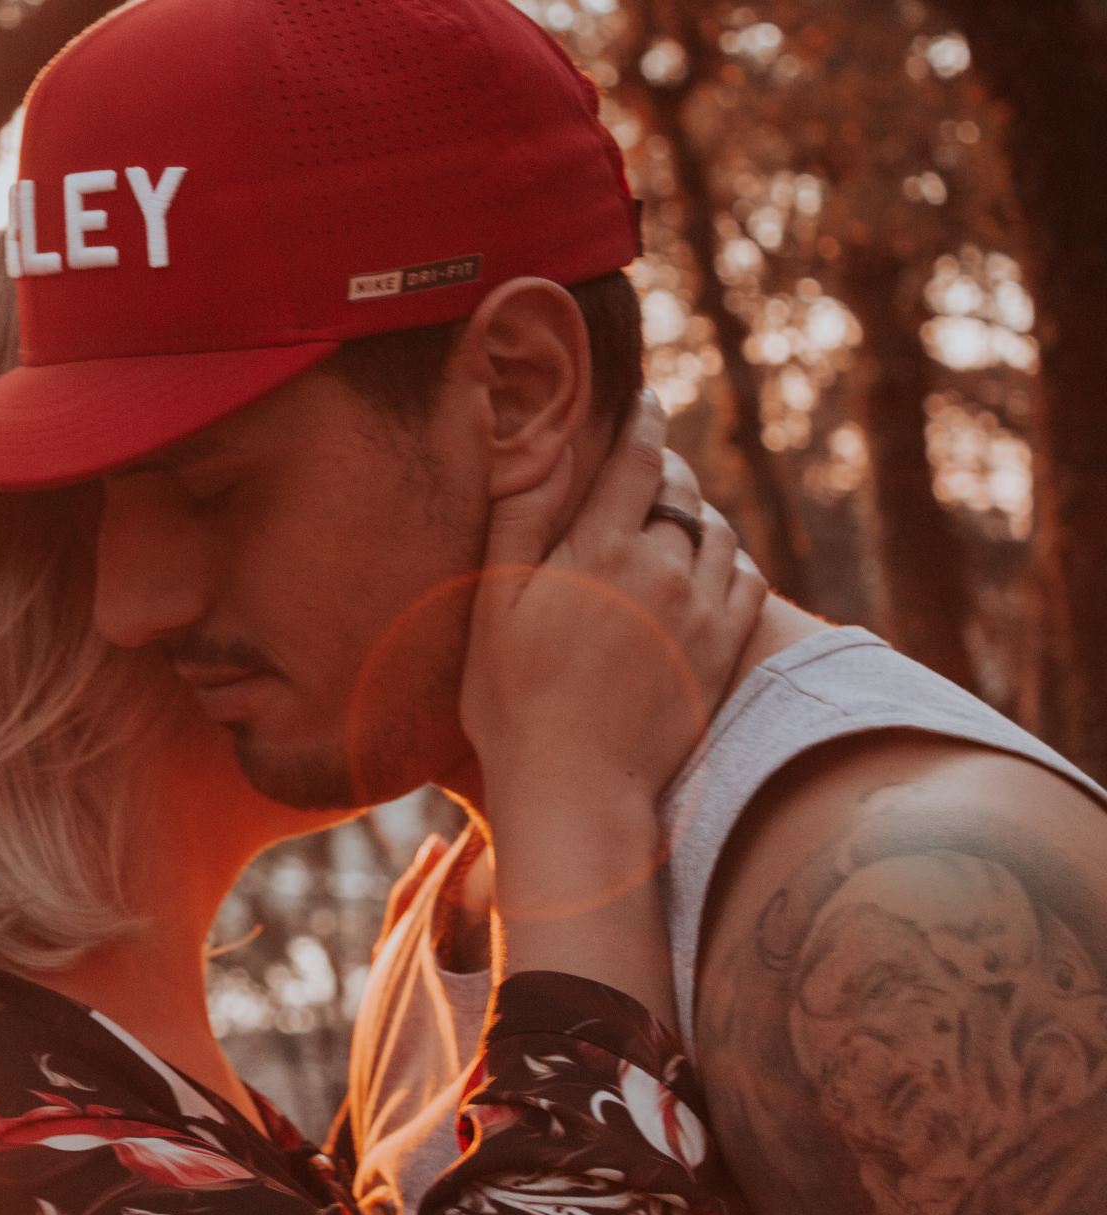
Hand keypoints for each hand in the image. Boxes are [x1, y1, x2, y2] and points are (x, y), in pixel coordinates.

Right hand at [458, 391, 765, 1024]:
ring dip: (698, 513)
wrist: (577, 789)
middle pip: (682, 491)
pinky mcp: (726, 649)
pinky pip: (748, 577)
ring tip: (673, 516)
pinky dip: (730, 557)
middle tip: (648, 464)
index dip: (642, 421)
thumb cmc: (513, 702)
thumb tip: (540, 446)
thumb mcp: (493, 604)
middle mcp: (663, 568)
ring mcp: (703, 609)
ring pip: (719, 530)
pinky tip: (706, 566)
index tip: (644, 398)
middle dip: (666, 469)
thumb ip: (519, 517)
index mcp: (600, 549)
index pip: (638, 459)